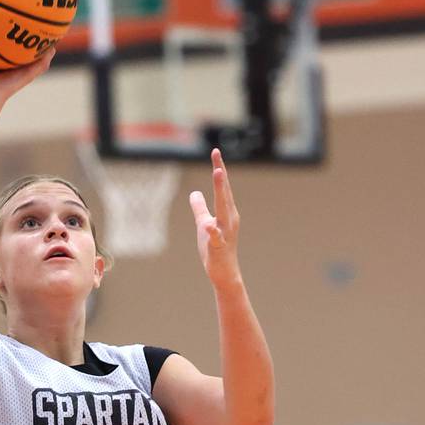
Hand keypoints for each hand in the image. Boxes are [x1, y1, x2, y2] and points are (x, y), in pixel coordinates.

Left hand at [189, 149, 241, 291]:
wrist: (224, 272)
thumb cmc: (214, 248)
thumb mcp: (203, 224)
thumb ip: (199, 208)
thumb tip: (194, 192)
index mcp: (226, 212)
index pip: (222, 187)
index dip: (219, 169)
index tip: (215, 152)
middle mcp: (229, 218)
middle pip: (224, 193)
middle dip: (221, 174)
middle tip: (216, 155)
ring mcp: (226, 232)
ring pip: (223, 209)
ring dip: (221, 191)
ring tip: (218, 174)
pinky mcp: (219, 246)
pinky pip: (216, 237)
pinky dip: (213, 230)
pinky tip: (208, 224)